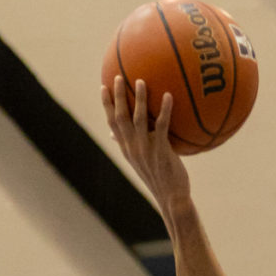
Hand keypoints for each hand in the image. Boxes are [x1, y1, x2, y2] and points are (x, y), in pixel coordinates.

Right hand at [102, 74, 189, 212]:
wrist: (171, 198)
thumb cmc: (160, 179)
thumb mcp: (142, 163)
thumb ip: (132, 146)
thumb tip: (119, 135)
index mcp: (126, 149)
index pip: (112, 123)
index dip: (107, 105)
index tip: (103, 88)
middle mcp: (132, 147)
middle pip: (120, 117)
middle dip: (118, 96)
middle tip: (118, 77)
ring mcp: (145, 149)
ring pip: (139, 118)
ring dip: (139, 99)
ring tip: (140, 81)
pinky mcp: (160, 151)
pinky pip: (162, 125)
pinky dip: (165, 109)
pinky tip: (168, 95)